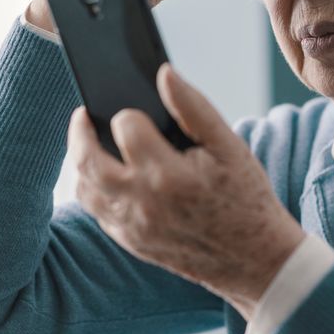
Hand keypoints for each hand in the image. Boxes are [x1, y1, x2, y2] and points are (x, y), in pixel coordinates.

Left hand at [67, 64, 305, 317]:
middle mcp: (143, 203)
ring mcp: (133, 227)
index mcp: (168, 175)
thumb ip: (193, 107)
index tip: (135, 110)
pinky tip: (104, 173)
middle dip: (79, 132)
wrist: (254, 260)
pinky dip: (93, 189)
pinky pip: (96, 212)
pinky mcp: (131, 243)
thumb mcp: (229, 146)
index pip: (125, 127)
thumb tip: (164, 73)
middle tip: (83, 115)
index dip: (129, 113)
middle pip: (88, 161)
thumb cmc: (245, 197)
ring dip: (81, 162)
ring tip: (89, 141)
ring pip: (85, 189)